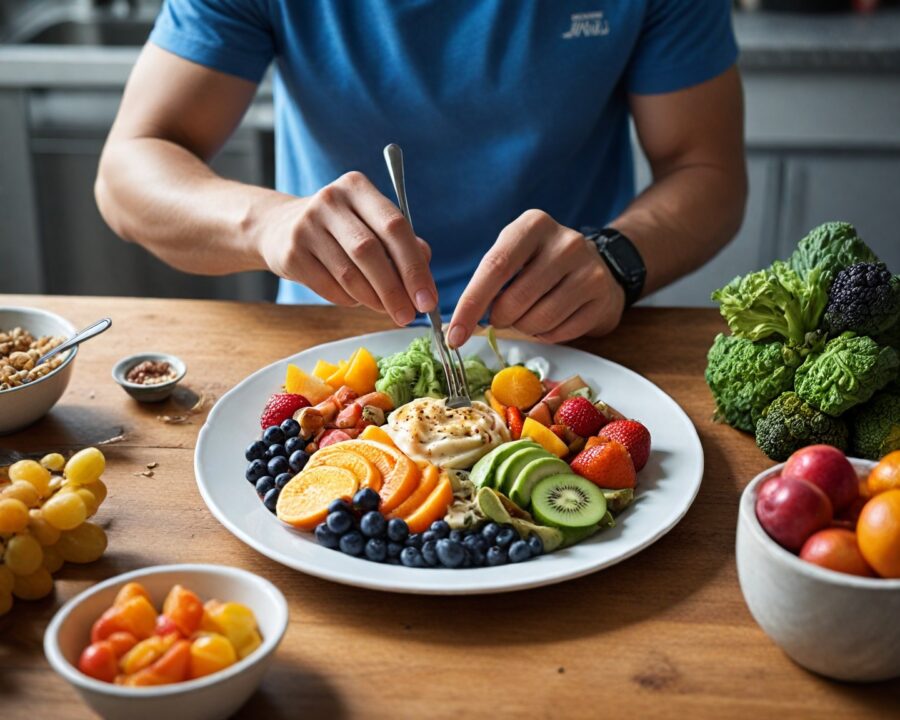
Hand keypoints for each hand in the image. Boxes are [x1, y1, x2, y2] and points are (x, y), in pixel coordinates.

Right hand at [259, 171, 436, 324]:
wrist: (278, 227)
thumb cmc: (340, 229)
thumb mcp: (370, 223)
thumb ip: (403, 244)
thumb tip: (425, 276)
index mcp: (357, 187)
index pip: (395, 227)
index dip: (415, 266)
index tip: (428, 298)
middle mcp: (330, 200)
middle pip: (371, 251)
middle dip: (395, 290)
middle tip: (409, 315)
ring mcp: (306, 226)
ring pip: (349, 274)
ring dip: (374, 299)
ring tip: (388, 310)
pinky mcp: (291, 253)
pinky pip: (329, 287)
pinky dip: (350, 300)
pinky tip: (359, 300)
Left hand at [447, 210, 624, 346]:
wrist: (599, 264)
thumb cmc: (541, 262)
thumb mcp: (515, 252)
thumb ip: (490, 277)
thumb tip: (461, 323)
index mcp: (534, 225)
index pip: (495, 267)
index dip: (471, 304)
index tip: (455, 333)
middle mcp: (565, 243)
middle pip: (515, 300)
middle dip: (500, 318)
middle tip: (502, 315)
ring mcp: (588, 270)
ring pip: (538, 320)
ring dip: (524, 327)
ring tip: (529, 314)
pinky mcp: (602, 297)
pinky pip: (560, 332)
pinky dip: (546, 334)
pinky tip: (551, 319)